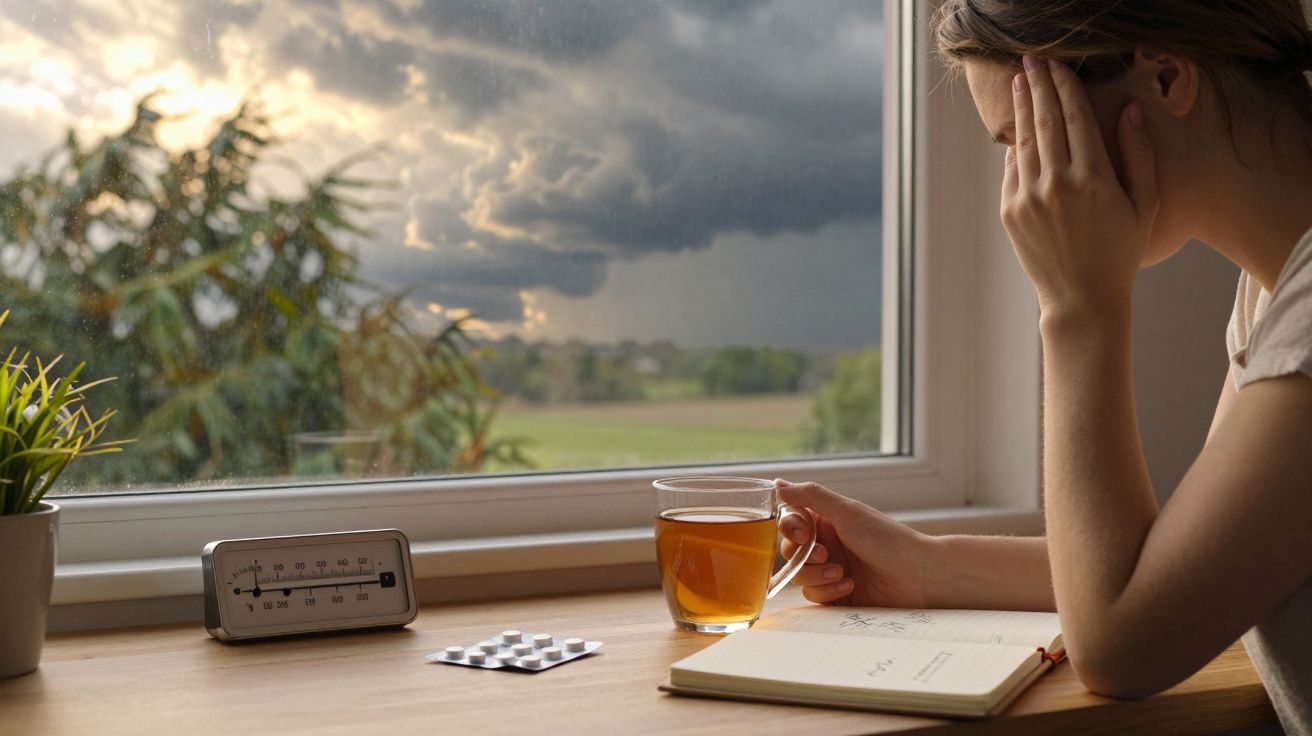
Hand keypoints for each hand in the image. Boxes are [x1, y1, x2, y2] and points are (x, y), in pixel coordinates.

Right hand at [776, 479, 934, 606]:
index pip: (790, 522)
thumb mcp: (847, 512)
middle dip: (803, 555)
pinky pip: (814, 596)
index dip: (790, 528)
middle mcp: (827, 544)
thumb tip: (776, 482)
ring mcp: (831, 571)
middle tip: (825, 555)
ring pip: (799, 576)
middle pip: (790, 551)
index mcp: (827, 521)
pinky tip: (849, 586)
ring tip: (842, 573)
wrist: (919, 576)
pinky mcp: (837, 595)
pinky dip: (828, 592)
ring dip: (817, 575)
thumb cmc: (887, 539)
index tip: (803, 532)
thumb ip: (810, 496)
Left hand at [1003, 56, 1157, 318]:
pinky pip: (1012, 170)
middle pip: (1045, 121)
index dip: (1064, 88)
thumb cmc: (1120, 251)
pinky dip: (1015, 148)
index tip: (1057, 67)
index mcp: (1094, 178)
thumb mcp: (1144, 204)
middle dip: (1037, 87)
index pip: (1076, 118)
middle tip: (1030, 62)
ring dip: (1021, 109)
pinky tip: (1018, 130)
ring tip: (1019, 84)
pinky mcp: (1010, 212)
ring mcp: (1029, 198)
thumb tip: (1128, 109)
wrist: (1081, 298)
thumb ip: (1139, 154)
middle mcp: (1057, 184)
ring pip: (1023, 142)